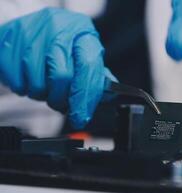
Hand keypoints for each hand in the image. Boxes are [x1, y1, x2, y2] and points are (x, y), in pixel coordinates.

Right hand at [0, 8, 116, 128]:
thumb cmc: (62, 39)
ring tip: (46, 86)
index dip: (86, 96)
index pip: (88, 66)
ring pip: (38, 83)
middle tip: (62, 104)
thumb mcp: (84, 50)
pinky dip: (24, 89)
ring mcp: (31, 34)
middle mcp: (57, 28)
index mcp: (81, 30)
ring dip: (43, 95)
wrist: (32, 24)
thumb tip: (109, 96)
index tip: (82, 116)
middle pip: (61, 77)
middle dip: (62, 99)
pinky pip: (17, 82)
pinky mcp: (9, 43)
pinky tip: (30, 78)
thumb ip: (96, 73)